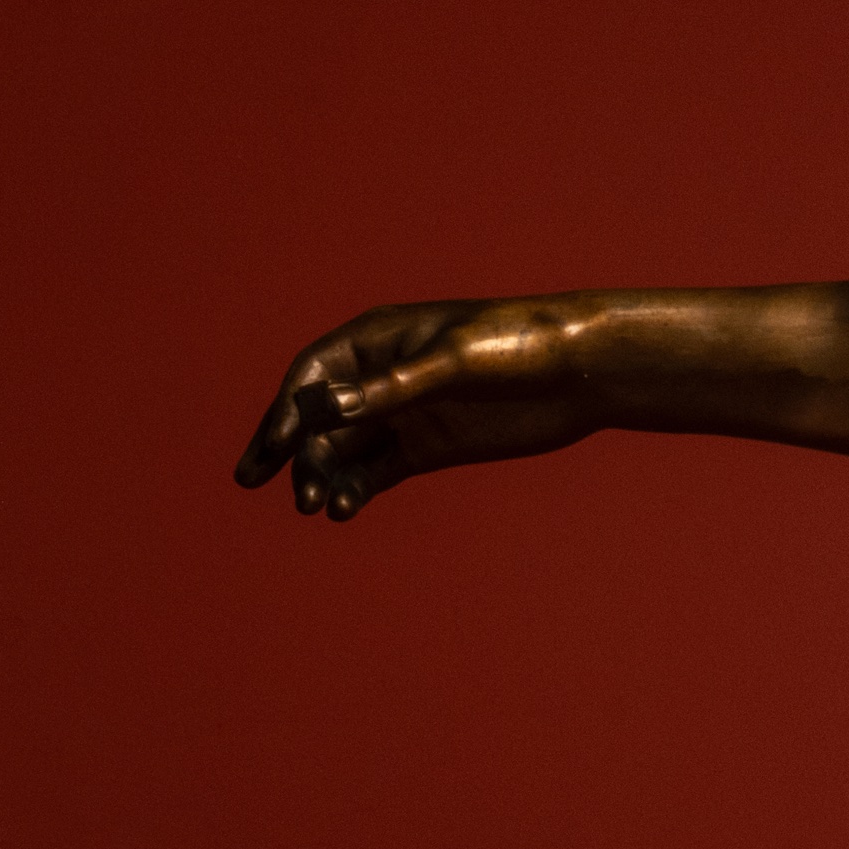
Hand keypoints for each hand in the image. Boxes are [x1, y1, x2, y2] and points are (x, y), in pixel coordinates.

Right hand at [232, 301, 591, 522]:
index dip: (287, 412)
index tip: (272, 448)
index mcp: (376, 339)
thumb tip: (326, 410)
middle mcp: (382, 376)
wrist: (576, 371)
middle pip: (320, 417)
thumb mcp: (451, 363)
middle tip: (280, 490)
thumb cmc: (515, 346)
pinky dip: (358, 489)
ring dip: (325, 475)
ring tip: (319, 508)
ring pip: (346, 449)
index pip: (313, 377)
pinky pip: (378, 471)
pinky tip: (345, 509)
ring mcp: (405, 414)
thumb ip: (390, 390)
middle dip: (295, 452)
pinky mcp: (429, 447)